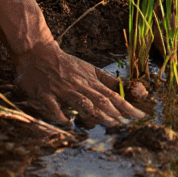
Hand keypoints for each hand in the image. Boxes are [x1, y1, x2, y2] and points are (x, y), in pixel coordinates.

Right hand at [12, 40, 144, 127]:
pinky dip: (61, 116)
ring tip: (109, 123)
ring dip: (97, 114)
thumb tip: (126, 88)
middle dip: (114, 112)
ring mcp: (62, 90)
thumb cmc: (65, 64)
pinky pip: (54, 107)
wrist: (38, 53)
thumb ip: (105, 80)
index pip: (112, 95)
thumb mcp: (88, 69)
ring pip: (82, 103)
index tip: (140, 115)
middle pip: (100, 100)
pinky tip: (69, 123)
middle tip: (126, 124)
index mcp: (89, 80)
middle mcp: (78, 85)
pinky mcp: (45, 94)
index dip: (126, 106)